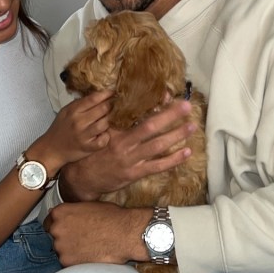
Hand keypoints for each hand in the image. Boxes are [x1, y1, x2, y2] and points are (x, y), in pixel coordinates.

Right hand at [31, 90, 111, 174]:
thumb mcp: (65, 111)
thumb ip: (79, 104)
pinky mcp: (88, 147)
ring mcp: (84, 135)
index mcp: (73, 110)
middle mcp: (79, 122)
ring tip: (108, 120)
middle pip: (102, 109)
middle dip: (111, 106)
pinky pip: (104, 140)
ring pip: (105, 124)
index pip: (93, 98)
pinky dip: (106, 137)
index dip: (106, 94)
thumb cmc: (60, 128)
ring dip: (109, 121)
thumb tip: (96, 95)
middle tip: (114, 105)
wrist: (52, 149)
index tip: (113, 92)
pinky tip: (103, 134)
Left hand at [43, 201, 150, 265]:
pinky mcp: (67, 262)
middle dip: (66, 239)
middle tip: (82, 240)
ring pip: (61, 251)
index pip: (49, 222)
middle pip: (55, 237)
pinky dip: (77, 261)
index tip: (66, 231)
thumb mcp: (88, 206)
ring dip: (71, 251)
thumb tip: (65, 217)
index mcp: (60, 212)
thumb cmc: (111, 217)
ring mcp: (60, 246)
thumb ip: (72, 212)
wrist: (125, 234)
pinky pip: (68, 262)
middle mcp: (56, 228)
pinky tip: (90, 255)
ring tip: (89, 248)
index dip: (59, 227)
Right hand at [59, 98, 196, 201]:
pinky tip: (186, 152)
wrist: (82, 177)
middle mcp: (125, 143)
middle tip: (186, 106)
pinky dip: (173, 159)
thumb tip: (132, 104)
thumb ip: (118, 120)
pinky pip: (157, 166)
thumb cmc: (93, 151)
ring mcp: (131, 159)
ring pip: (157, 145)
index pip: (137, 113)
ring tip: (191, 126)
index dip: (154, 104)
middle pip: (151, 126)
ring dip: (176, 135)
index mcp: (116, 130)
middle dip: (170, 115)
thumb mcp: (103, 132)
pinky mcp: (135, 173)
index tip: (169, 95)